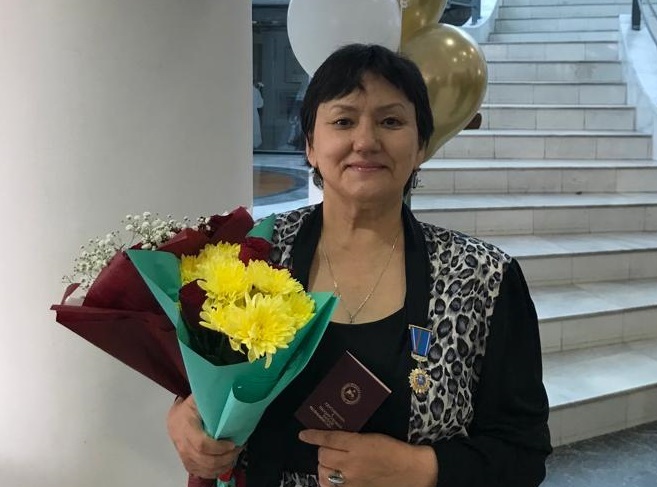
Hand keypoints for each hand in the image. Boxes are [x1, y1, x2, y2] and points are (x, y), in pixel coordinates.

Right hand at [167, 395, 242, 478]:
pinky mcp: (187, 462)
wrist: (174, 419)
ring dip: (223, 465)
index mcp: (186, 427)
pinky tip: (224, 464)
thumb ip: (208, 398)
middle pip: (205, 459)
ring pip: (204, 469)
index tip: (232, 443)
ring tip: (234, 456)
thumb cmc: (188, 408)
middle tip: (238, 449)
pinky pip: (201, 472)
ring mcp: (184, 455)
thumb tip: (227, 389)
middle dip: (225, 458)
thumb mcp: (195, 399)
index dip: (219, 447)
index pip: (202, 444)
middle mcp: (183, 444)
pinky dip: (215, 472)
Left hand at [299, 430, 437, 486]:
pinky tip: (333, 479)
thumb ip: (352, 438)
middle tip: (330, 450)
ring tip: (332, 465)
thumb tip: (333, 438)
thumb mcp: (373, 437)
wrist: (413, 472)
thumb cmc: (395, 451)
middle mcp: (351, 463)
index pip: (328, 438)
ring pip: (323, 473)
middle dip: (323, 451)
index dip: (313, 436)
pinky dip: (328, 482)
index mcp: (358, 444)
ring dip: (324, 467)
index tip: (303, 434)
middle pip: (322, 455)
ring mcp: (352, 481)